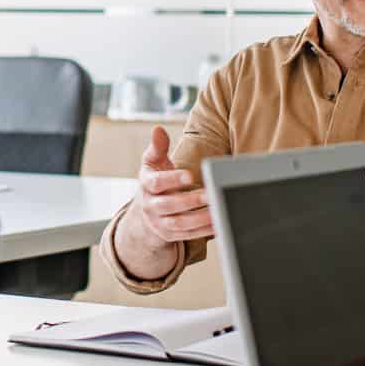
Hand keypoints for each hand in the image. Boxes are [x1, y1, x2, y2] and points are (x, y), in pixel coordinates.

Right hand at [128, 126, 213, 248]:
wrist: (146, 210)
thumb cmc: (155, 180)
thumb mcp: (152, 163)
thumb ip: (158, 147)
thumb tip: (158, 129)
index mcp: (146, 185)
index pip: (156, 183)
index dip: (172, 179)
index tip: (189, 175)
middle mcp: (151, 206)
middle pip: (169, 205)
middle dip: (190, 200)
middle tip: (210, 193)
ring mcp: (159, 223)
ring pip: (179, 224)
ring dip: (199, 218)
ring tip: (217, 209)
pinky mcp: (170, 236)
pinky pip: (188, 235)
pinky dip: (204, 231)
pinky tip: (218, 222)